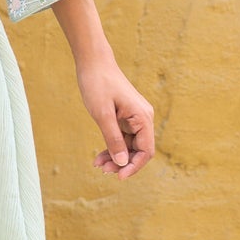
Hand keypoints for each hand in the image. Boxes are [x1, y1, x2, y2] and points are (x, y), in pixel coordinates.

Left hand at [76, 56, 154, 178]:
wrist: (93, 63)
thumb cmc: (98, 84)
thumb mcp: (102, 115)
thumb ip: (113, 139)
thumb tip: (122, 162)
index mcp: (143, 117)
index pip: (146, 151)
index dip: (134, 166)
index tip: (118, 176)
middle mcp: (142, 119)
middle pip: (138, 151)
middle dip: (122, 163)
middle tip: (102, 171)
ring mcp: (134, 119)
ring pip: (128, 147)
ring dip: (115, 158)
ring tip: (98, 166)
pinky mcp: (124, 118)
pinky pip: (121, 139)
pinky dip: (111, 148)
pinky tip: (99, 157)